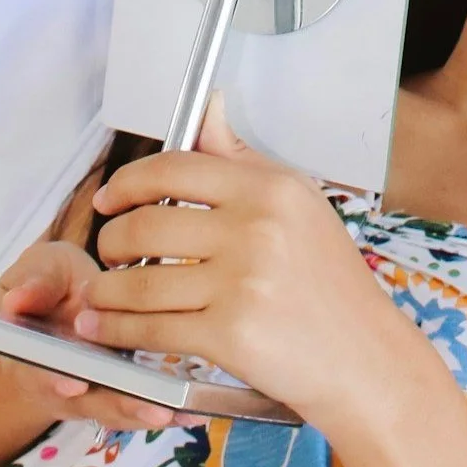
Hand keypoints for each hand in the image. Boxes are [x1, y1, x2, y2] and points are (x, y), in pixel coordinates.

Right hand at [0, 241, 203, 430]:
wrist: (60, 300)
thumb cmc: (47, 282)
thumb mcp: (38, 270)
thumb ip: (33, 284)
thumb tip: (16, 300)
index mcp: (30, 355)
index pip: (38, 372)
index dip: (52, 380)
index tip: (73, 383)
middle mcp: (60, 382)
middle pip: (86, 401)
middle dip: (120, 404)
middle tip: (152, 407)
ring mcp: (92, 391)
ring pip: (117, 410)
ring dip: (148, 412)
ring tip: (181, 411)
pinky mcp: (120, 389)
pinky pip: (140, 405)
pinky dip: (166, 409)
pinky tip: (195, 409)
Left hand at [78, 96, 412, 428]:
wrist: (366, 359)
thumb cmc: (333, 286)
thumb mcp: (299, 204)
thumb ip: (243, 158)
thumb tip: (209, 107)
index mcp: (271, 189)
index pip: (174, 168)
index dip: (127, 182)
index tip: (108, 199)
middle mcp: (256, 229)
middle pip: (146, 224)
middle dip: (111, 241)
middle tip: (107, 253)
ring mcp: (242, 282)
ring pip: (140, 280)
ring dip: (106, 292)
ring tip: (100, 296)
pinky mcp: (230, 334)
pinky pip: (151, 328)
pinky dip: (118, 331)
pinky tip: (105, 329)